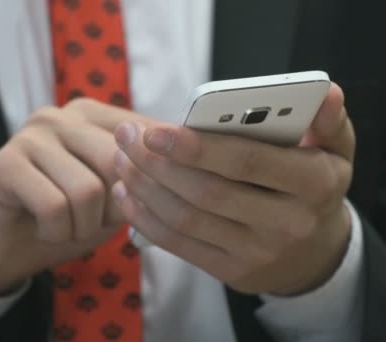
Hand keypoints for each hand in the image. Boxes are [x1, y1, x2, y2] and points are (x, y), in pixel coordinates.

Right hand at [0, 99, 147, 294]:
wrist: (1, 248)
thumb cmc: (63, 221)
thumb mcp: (112, 201)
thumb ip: (139, 180)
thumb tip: (177, 169)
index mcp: (93, 116)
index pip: (145, 135)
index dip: (156, 178)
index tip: (146, 206)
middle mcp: (62, 115)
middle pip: (118, 161)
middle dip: (113, 209)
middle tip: (91, 222)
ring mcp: (31, 134)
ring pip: (88, 190)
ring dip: (82, 227)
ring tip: (64, 227)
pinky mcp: (5, 162)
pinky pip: (54, 207)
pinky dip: (56, 233)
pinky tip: (42, 230)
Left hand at [112, 84, 354, 294]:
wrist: (315, 254)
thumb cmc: (314, 188)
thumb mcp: (335, 152)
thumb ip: (327, 120)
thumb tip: (324, 91)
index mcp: (314, 184)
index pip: (246, 162)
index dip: (196, 147)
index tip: (155, 131)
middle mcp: (286, 224)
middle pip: (206, 192)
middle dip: (157, 163)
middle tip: (126, 137)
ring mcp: (256, 253)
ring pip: (185, 218)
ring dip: (145, 186)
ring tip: (121, 158)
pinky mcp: (231, 271)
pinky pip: (178, 243)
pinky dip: (145, 217)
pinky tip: (126, 193)